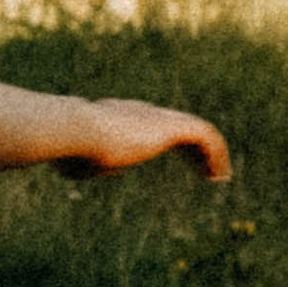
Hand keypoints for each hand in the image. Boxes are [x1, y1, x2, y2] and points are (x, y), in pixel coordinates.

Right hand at [58, 97, 231, 182]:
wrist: (74, 130)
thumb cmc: (69, 149)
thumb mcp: (75, 161)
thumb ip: (86, 163)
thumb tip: (98, 167)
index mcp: (117, 115)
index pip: (147, 121)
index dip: (162, 139)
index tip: (171, 157)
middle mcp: (140, 111)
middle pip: (175, 123)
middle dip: (191, 146)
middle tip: (204, 167)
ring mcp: (155, 116)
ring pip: (194, 129)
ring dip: (209, 152)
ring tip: (218, 176)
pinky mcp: (170, 126)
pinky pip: (204, 136)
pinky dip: (215, 153)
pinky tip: (219, 174)